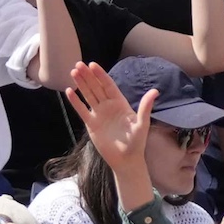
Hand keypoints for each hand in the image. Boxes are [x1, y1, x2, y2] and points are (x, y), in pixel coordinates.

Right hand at [65, 62, 154, 176]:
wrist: (126, 160)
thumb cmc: (136, 142)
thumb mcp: (142, 124)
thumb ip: (145, 107)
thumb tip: (155, 91)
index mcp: (120, 103)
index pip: (108, 85)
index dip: (100, 75)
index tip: (92, 65)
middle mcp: (108, 106)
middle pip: (96, 87)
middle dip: (88, 76)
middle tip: (78, 64)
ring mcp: (99, 114)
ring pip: (88, 96)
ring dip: (81, 84)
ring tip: (73, 72)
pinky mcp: (91, 124)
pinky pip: (82, 110)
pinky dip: (75, 102)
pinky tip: (69, 91)